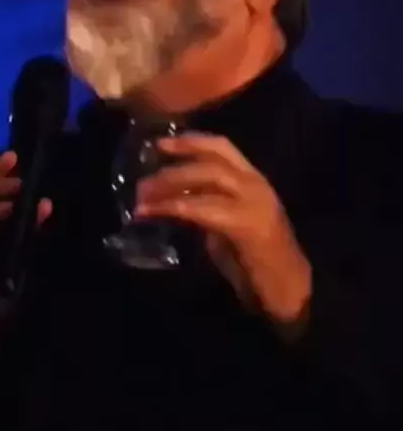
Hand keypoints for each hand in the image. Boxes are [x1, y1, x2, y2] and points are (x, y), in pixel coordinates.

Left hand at [135, 134, 310, 326]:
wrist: (288, 289)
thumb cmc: (256, 262)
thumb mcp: (227, 226)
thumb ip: (207, 208)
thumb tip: (173, 200)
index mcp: (254, 182)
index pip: (222, 148)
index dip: (190, 142)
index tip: (159, 143)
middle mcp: (256, 185)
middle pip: (210, 160)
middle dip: (172, 166)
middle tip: (141, 180)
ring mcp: (255, 203)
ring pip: (209, 178)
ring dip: (171, 184)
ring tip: (143, 197)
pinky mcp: (248, 225)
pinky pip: (205, 209)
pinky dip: (176, 207)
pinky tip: (156, 212)